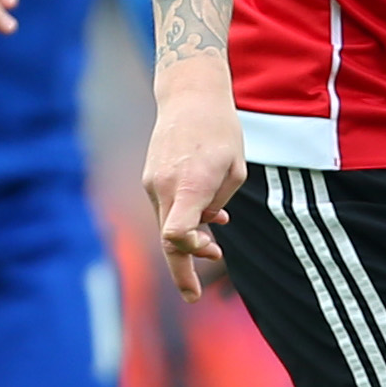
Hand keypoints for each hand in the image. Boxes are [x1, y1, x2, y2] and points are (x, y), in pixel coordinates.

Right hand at [140, 87, 242, 298]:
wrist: (189, 94)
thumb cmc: (220, 129)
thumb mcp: (236, 169)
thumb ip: (220, 202)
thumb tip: (208, 224)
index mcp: (191, 185)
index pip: (177, 234)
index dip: (185, 261)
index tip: (195, 285)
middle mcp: (165, 187)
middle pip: (169, 240)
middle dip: (185, 267)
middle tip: (197, 291)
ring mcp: (153, 183)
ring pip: (167, 226)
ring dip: (189, 241)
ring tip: (214, 248)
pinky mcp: (150, 178)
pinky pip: (167, 208)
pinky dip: (184, 219)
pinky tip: (209, 220)